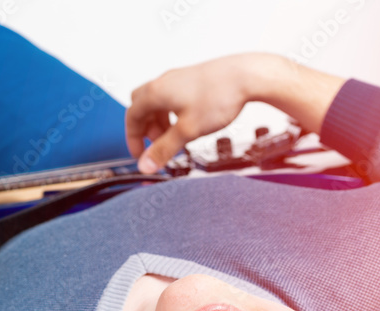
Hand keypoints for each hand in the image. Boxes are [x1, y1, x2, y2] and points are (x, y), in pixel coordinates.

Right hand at [125, 53, 345, 173]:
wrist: (247, 75)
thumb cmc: (219, 96)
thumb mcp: (187, 130)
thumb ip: (164, 149)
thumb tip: (146, 165)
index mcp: (156, 92)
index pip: (132, 116)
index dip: (133, 138)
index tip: (141, 155)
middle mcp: (164, 82)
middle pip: (142, 106)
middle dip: (145, 128)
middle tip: (157, 145)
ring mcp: (179, 78)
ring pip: (158, 101)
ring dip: (160, 122)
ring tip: (174, 138)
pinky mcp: (193, 79)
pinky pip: (173, 97)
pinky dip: (172, 113)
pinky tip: (188, 123)